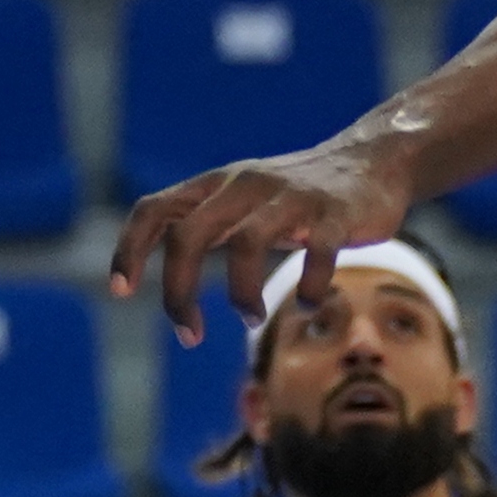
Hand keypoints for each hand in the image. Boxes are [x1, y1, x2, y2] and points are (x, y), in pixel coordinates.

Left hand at [108, 134, 412, 336]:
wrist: (375, 161)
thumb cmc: (300, 194)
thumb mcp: (244, 199)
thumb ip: (208, 225)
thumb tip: (169, 275)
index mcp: (218, 185)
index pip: (154, 209)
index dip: (129, 249)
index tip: (121, 291)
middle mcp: (246, 185)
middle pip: (189, 236)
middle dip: (179, 293)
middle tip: (190, 335)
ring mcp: (291, 198)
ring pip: (246, 244)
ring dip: (240, 295)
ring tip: (251, 319)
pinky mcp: (335, 214)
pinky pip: (316, 254)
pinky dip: (308, 287)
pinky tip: (308, 304)